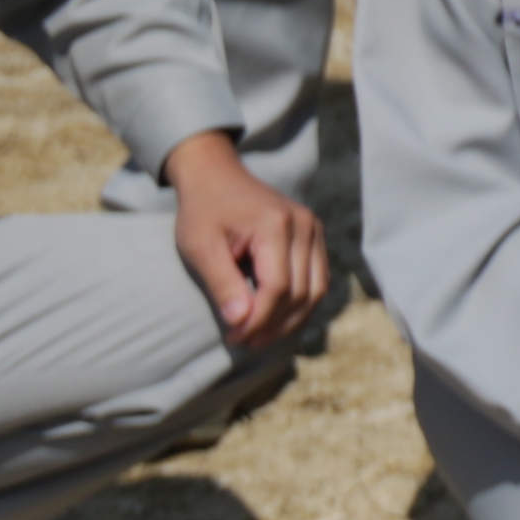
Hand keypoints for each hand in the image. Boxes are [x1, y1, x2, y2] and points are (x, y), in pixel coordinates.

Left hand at [161, 132, 329, 346]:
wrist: (217, 176)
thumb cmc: (204, 211)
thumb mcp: (201, 247)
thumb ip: (222, 284)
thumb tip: (240, 323)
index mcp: (275, 225)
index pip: (278, 286)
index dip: (259, 319)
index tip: (235, 338)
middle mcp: (304, 225)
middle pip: (301, 292)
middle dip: (274, 325)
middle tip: (245, 342)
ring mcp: (314, 229)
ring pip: (317, 289)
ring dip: (292, 320)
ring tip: (262, 336)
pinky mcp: (315, 235)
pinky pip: (319, 278)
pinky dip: (302, 303)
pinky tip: (278, 317)